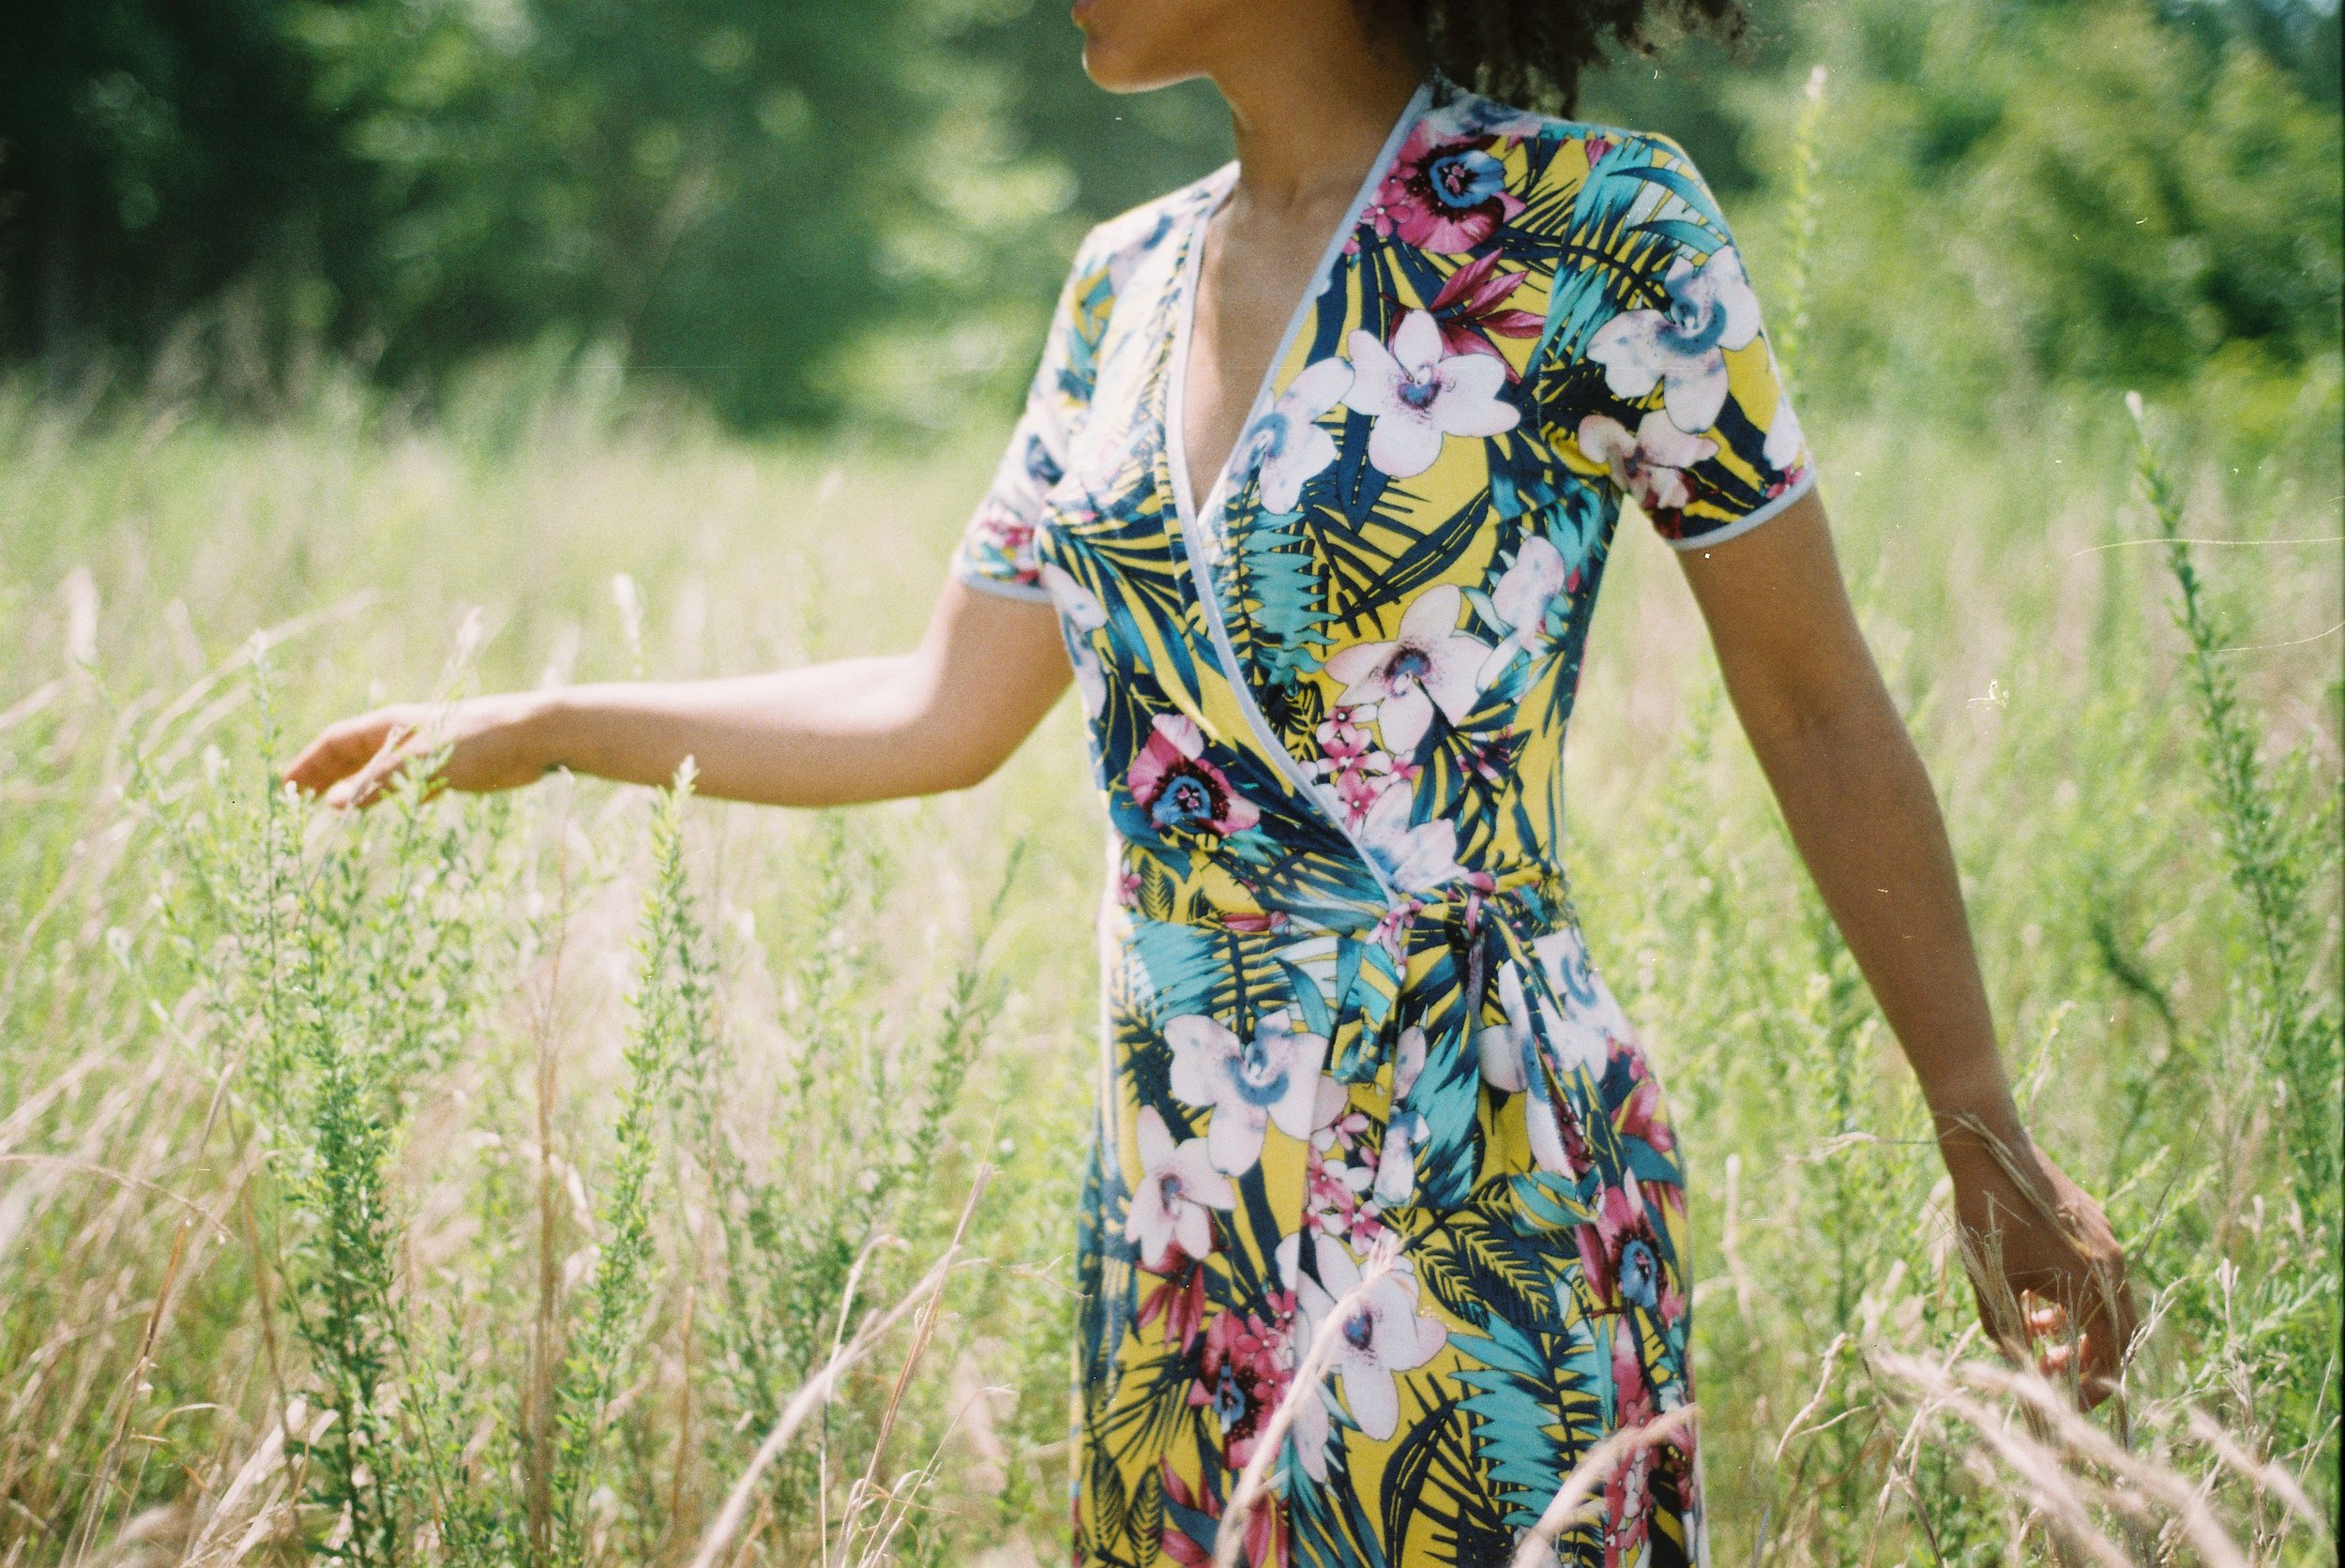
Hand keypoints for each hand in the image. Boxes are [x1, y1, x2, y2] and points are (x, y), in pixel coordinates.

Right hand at [282, 692, 557, 807]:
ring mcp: (427, 750)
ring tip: (332, 808)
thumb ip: (377, 783)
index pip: (336, 742)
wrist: (534, 736)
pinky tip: (388, 808)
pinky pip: (410, 781)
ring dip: (355, 786)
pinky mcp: (452, 766)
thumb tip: (331, 804)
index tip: (284, 786)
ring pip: (380, 769)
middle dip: (324, 775)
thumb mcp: (420, 763)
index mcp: (391, 725)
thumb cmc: (478, 741)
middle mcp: (404, 734)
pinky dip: (392, 794)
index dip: (309, 764)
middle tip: (297, 800)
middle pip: (353, 754)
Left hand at [1942, 1126, 2137, 1409]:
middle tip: (2053, 1372)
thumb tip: (2016, 1362)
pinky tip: (2037, 1297)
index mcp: (2092, 1284)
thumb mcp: (1989, 1282)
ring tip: (2035, 1330)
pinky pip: (2096, 1275)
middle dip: (2088, 1359)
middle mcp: (2110, 1265)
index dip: (2093, 1385)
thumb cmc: (1986, 1217)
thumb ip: (2005, 1329)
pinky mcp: (2093, 1224)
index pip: (2111, 1354)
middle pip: (2117, 1332)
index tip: (2068, 1401)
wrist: (1992, 1150)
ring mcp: (2106, 1242)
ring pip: (2105, 1302)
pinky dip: (2074, 1296)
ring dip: (2077, 1326)